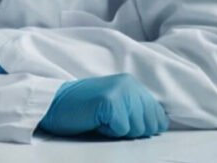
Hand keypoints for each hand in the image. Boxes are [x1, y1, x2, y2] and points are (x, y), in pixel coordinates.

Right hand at [39, 74, 168, 138]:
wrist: (54, 103)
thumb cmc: (84, 109)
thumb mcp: (116, 104)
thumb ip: (137, 110)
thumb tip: (161, 125)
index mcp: (133, 84)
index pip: (159, 118)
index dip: (142, 128)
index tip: (120, 122)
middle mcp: (130, 85)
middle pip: (150, 125)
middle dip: (131, 130)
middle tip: (108, 120)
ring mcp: (120, 92)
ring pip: (137, 129)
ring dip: (119, 131)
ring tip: (101, 119)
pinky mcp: (110, 102)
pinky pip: (121, 130)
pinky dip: (108, 131)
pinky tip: (95, 120)